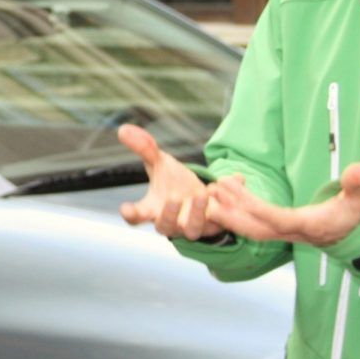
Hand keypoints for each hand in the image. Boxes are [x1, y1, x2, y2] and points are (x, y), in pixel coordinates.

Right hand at [117, 123, 225, 239]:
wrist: (202, 196)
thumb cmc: (174, 183)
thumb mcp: (160, 163)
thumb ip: (144, 148)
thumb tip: (123, 129)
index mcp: (152, 209)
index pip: (136, 217)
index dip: (132, 214)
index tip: (127, 209)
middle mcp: (171, 222)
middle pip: (164, 226)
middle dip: (169, 214)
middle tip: (174, 196)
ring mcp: (193, 226)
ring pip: (192, 229)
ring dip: (197, 213)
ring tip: (202, 192)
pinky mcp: (215, 225)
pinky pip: (222, 219)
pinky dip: (227, 201)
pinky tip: (236, 179)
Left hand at [208, 163, 359, 246]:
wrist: (357, 233)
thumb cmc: (358, 212)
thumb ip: (358, 183)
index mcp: (311, 226)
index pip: (280, 220)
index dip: (258, 208)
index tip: (236, 190)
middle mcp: (294, 233)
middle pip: (257, 230)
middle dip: (233, 214)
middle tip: (212, 192)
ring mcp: (286, 234)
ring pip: (252, 229)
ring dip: (229, 214)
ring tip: (210, 192)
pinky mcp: (281, 230)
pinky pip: (254, 225)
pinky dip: (237, 213)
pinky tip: (224, 196)